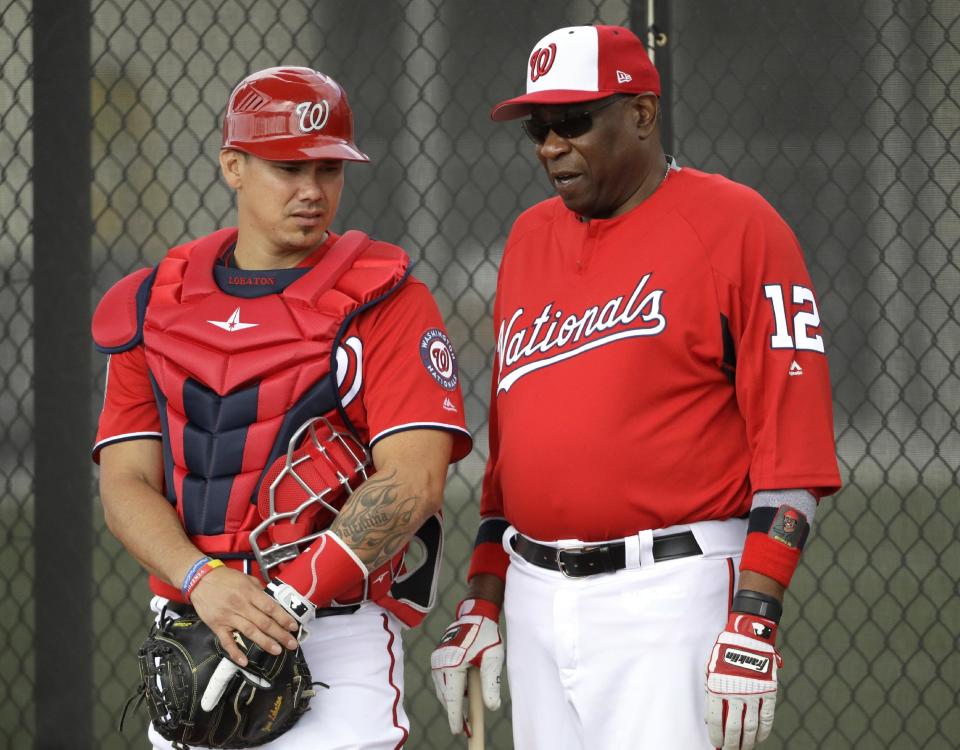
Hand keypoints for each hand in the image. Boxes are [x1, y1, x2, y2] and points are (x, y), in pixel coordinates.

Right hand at [189, 566, 300, 665]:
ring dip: (264, 642)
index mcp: (250, 592)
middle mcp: (241, 605)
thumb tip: (273, 600)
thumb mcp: (246, 578)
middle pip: (263, 622)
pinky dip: (235, 652)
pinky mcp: (217, 626)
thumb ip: (260, 589)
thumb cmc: (225, 578)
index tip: (293, 627)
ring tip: (277, 650)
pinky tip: (244, 661)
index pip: (270, 608)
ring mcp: (228, 617)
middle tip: (292, 644)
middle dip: (280, 634)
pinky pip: (227, 641)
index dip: (283, 618)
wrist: (200, 580)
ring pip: (249, 632)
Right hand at [430, 598, 503, 733]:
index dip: (455, 717)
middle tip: (466, 727)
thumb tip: (491, 706)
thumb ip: (491, 684)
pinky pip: (442, 678)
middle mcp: (439, 662)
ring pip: (443, 688)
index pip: (452, 698)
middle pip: (445, 696)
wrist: (476, 615)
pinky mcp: (438, 656)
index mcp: (452, 664)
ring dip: (452, 699)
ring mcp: (437, 659)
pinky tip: (463, 689)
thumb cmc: (486, 636)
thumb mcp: (493, 660)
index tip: (459, 731)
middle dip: (454, 711)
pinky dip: (450, 687)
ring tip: (466, 708)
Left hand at [705, 612, 781, 748]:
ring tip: (743, 749)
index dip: (716, 736)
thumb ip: (711, 691)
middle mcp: (735, 692)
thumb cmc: (725, 651)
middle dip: (730, 744)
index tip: (716, 745)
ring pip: (750, 727)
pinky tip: (759, 739)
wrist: (748, 635)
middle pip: (733, 727)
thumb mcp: (711, 668)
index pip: (715, 719)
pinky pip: (767, 718)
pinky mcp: (769, 692)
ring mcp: (754, 693)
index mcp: (718, 686)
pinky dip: (763, 731)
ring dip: (747, 742)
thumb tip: (710, 718)